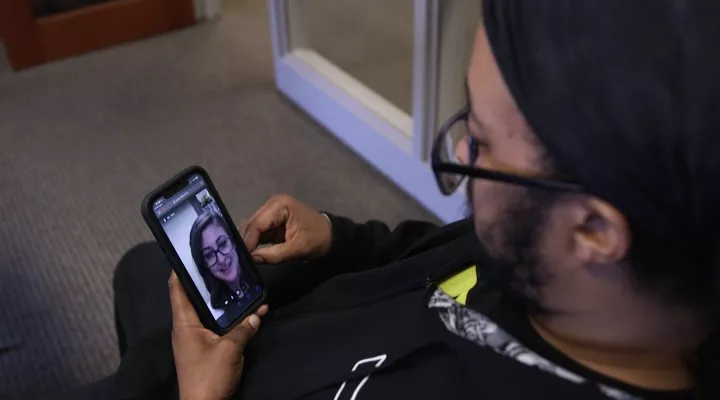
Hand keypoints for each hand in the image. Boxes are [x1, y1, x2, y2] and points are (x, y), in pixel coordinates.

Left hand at [169, 272, 268, 399]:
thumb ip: (243, 328)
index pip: (176, 289)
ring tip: (232, 281)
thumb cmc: (209, 376)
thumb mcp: (230, 350)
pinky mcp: (203, 350)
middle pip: (192, 298)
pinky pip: (213, 326)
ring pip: (205, 312)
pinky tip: (242, 313)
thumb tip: (257, 313)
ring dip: (217, 299)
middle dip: (204, 281)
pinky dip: (225, 318)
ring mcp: (193, 340)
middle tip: (220, 262)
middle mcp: (185, 328)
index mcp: (184, 323)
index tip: (189, 251)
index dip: (180, 269)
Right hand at [239, 194, 331, 263]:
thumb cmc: (317, 239)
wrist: (330, 236)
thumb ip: (273, 255)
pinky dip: (251, 243)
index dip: (246, 241)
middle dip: (243, 242)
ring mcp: (270, 212)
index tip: (238, 258)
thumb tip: (251, 259)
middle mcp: (271, 205)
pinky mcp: (270, 221)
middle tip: (234, 260)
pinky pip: (257, 232)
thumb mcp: (297, 249)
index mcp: (279, 205)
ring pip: (251, 229)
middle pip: (251, 225)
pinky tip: (245, 254)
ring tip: (237, 259)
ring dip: (245, 243)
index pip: (256, 224)